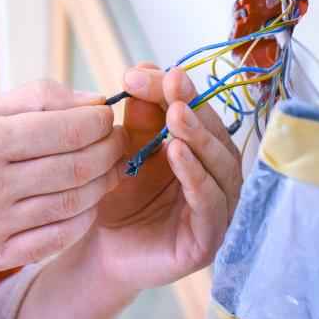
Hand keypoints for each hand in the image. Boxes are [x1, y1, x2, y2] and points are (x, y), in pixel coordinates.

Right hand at [0, 79, 126, 270]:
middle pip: (76, 167)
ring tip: (105, 169)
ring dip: (102, 184)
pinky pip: (57, 238)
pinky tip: (85, 201)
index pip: (66, 131)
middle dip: (108, 150)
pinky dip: (82, 218)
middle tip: (115, 141)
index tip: (105, 116)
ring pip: (73, 204)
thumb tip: (92, 101)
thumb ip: (37, 99)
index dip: (98, 122)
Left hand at [82, 64, 241, 296]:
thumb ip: (137, 117)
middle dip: (194, 106)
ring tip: (177, 115)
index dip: (178, 88)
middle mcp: (214, 177)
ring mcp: (216, 210)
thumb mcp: (123, 149)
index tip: (146, 72)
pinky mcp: (207, 240)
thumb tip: (144, 68)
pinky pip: (209, 204)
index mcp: (198, 151)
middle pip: (215, 135)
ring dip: (200, 137)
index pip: (197, 111)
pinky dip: (196, 176)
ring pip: (220, 167)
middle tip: (172, 86)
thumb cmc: (115, 198)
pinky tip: (177, 154)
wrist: (98, 250)